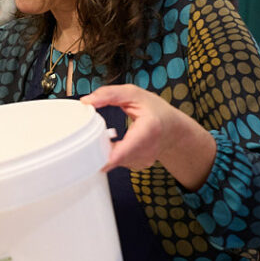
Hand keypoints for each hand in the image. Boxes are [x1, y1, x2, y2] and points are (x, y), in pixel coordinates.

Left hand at [81, 84, 215, 189]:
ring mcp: (144, 161)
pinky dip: (112, 154)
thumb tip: (86, 101)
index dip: (104, 154)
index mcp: (149, 129)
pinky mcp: (139, 165)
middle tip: (92, 136)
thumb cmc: (155, 110)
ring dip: (105, 151)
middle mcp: (148, 149)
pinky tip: (115, 143)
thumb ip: (109, 94)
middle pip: (115, 158)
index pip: (124, 150)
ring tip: (106, 136)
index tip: (90, 149)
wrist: (173, 128)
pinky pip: (119, 163)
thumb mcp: (134, 94)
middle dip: (99, 149)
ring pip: (115, 162)